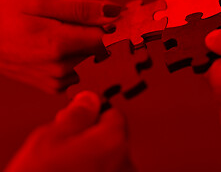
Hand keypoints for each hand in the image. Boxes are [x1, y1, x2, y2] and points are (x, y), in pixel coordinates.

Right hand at [0, 0, 120, 93]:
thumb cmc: (3, 13)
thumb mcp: (41, 2)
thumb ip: (82, 9)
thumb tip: (115, 12)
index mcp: (59, 45)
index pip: (108, 40)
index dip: (118, 27)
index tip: (124, 17)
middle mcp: (61, 68)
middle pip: (100, 50)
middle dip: (98, 33)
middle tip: (78, 20)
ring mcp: (57, 81)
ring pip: (90, 60)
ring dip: (84, 45)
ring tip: (60, 32)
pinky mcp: (53, 87)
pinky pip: (79, 71)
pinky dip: (75, 58)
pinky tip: (57, 48)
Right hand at [5, 91, 134, 171]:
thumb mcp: (50, 137)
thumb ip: (76, 115)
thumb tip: (89, 100)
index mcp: (113, 140)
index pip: (114, 114)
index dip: (94, 114)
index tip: (80, 118)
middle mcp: (126, 161)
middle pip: (113, 136)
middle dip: (92, 136)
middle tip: (66, 145)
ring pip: (110, 156)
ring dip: (94, 155)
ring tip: (67, 165)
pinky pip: (109, 170)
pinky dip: (97, 169)